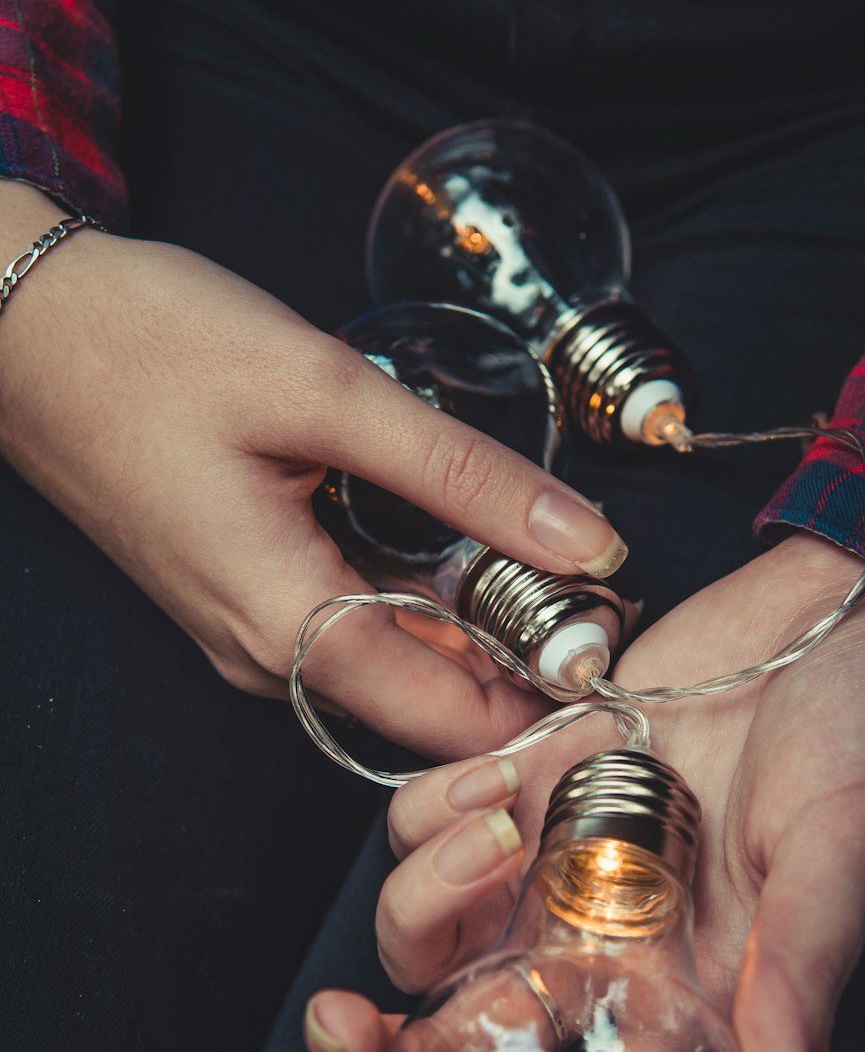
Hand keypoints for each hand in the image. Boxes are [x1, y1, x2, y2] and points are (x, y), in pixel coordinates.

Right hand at [0, 183, 625, 756]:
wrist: (21, 329)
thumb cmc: (152, 349)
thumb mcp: (329, 394)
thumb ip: (465, 476)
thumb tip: (587, 541)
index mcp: (287, 624)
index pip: (450, 722)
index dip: (545, 695)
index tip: (617, 638)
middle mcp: (268, 658)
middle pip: (427, 704)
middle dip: (520, 661)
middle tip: (599, 586)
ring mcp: (248, 633)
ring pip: (392, 667)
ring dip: (474, 628)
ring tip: (549, 560)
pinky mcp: (242, 598)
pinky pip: (351, 630)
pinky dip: (418, 602)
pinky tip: (458, 547)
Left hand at [305, 531, 864, 1051]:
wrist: (850, 610)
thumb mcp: (848, 860)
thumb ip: (802, 989)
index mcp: (693, 999)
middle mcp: (613, 947)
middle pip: (464, 1047)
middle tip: (343, 1032)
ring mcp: (564, 863)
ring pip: (429, 928)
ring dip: (430, 893)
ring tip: (502, 824)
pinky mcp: (538, 778)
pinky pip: (433, 818)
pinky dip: (435, 807)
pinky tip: (501, 772)